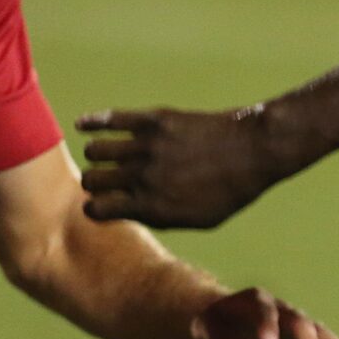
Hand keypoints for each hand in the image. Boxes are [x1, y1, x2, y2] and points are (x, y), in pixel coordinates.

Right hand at [78, 106, 284, 228]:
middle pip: (91, 180)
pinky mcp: (154, 121)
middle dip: (95, 182)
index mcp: (152, 207)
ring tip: (108, 155)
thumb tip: (130, 212)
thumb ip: (160, 218)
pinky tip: (83, 124)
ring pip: (95, 151)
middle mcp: (143, 178)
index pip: (96, 210)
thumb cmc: (231, 190)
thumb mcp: (199, 219)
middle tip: (107, 179)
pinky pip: (110, 119)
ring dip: (98, 155)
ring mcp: (147, 147)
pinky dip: (92, 122)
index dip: (98, 208)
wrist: (256, 150)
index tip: (106, 203)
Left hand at [191, 287, 338, 338]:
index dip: (267, 325)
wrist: (229, 321)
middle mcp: (282, 310)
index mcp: (256, 302)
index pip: (265, 309)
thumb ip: (209, 333)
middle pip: (299, 321)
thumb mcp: (204, 326)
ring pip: (319, 332)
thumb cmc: (213, 323)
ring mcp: (297, 324)